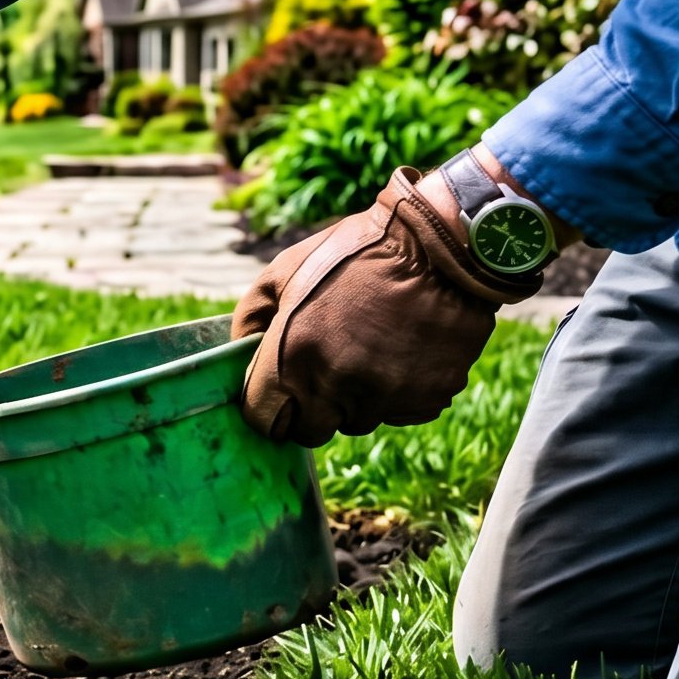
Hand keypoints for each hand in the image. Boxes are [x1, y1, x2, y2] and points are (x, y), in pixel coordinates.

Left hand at [235, 167, 538, 446]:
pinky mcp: (430, 397)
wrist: (441, 246)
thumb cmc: (354, 252)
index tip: (276, 392)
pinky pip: (401, 411)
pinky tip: (401, 352)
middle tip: (319, 374)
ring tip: (366, 350)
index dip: (266, 408)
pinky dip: (396, 392)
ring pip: (358, 421)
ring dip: (354, 398)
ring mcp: (387, 396)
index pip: (263, 420)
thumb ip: (251, 315)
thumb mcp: (284, 270)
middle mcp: (338, 386)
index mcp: (293, 356)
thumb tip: (238, 348)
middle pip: (310, 431)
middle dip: (308, 410)